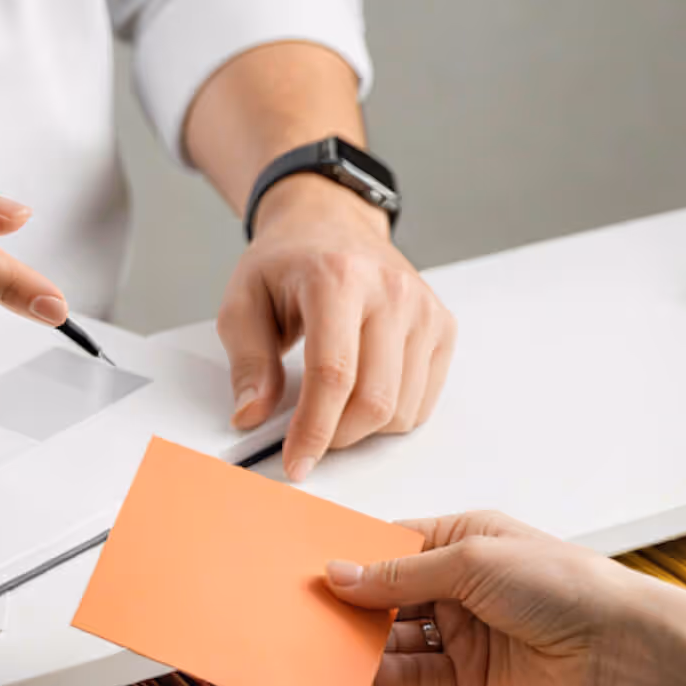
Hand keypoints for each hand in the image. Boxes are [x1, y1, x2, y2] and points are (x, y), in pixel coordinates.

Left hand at [221, 178, 454, 481]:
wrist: (330, 222)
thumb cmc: (286, 264)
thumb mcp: (243, 302)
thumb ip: (247, 363)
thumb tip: (252, 416)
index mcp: (337, 278)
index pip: (333, 375)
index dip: (314, 430)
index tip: (297, 463)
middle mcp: (391, 290)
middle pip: (375, 400)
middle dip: (337, 437)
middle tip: (309, 436)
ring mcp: (423, 308)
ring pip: (403, 409)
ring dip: (364, 429)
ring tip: (334, 406)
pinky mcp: (442, 325)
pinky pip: (424, 399)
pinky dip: (392, 414)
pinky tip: (364, 391)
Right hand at [325, 510, 685, 685]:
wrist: (616, 649)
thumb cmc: (565, 585)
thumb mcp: (473, 560)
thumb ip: (403, 571)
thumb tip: (344, 573)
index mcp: (463, 538)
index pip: (391, 543)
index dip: (350, 556)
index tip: (307, 565)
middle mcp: (459, 584)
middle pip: (385, 593)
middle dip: (348, 603)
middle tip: (301, 610)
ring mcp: (461, 632)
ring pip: (393, 637)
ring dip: (359, 643)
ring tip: (318, 646)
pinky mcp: (466, 677)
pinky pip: (410, 675)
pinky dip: (379, 677)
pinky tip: (352, 675)